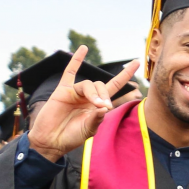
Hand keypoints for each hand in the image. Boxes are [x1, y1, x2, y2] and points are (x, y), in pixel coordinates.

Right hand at [28, 48, 139, 162]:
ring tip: (95, 104)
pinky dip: (76, 60)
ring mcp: (75, 92)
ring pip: (88, 84)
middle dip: (104, 95)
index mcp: (98, 105)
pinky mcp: (62, 91)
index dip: (125, 75)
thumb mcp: (90, 129)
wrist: (52, 139)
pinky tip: (83, 49)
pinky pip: (69, 72)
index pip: (114, 86)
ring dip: (93, 93)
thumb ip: (97, 119)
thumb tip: (105, 106)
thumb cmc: (72, 136)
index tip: (136, 63)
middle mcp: (88, 97)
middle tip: (103, 106)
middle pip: (101, 86)